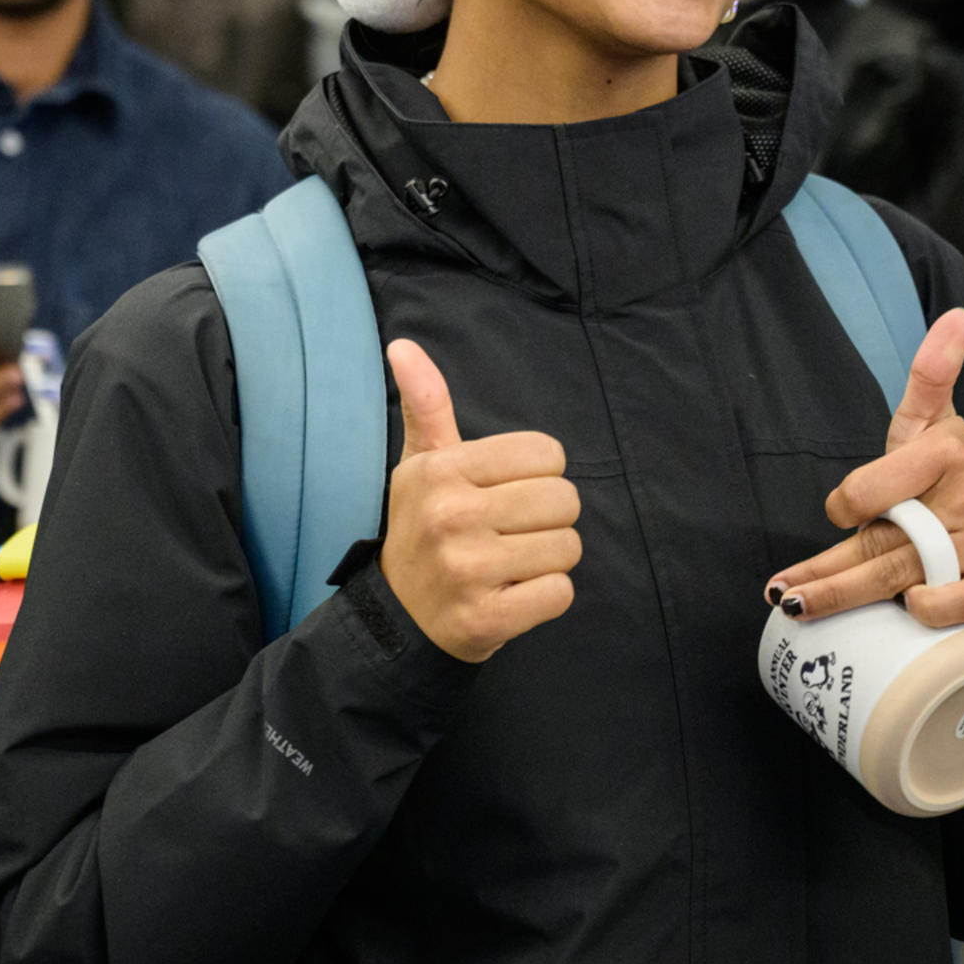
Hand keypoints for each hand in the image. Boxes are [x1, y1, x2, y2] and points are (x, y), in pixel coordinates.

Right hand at [377, 340, 581, 663]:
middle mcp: (452, 516)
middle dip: (548, 519)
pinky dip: (545, 596)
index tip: (505, 494)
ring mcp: (467, 571)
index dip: (537, 475)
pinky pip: (560, 593)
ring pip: (567, 547)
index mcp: (442, 470)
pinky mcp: (485, 620)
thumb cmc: (421, 529)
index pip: (547, 453)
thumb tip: (403, 344)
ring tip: (511, 563)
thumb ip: (425, 404)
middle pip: (564, 500)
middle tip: (512, 533)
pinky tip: (512, 593)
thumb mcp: (420, 465)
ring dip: (549, 559)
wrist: (396, 618)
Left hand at [763, 309, 963, 627]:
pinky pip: (959, 604)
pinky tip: (908, 608)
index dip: (847, 504)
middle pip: (880, 542)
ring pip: (905, 577)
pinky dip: (932, 609)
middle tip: (782, 593)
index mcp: (945, 452)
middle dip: (824, 575)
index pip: (870, 488)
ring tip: (800, 608)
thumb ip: (929, 373)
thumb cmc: (947, 475)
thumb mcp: (931, 422)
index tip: (840, 512)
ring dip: (847, 599)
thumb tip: (953, 316)